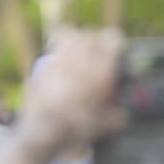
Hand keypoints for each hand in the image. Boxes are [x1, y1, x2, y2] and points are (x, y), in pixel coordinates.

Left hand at [17, 28, 123, 147]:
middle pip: (90, 33)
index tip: (116, 52)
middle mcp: (80, 58)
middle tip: (97, 53)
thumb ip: (116, 117)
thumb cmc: (77, 127)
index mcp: (101, 67)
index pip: (113, 37)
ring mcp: (59, 59)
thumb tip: (121, 116)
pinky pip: (52, 48)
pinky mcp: (43, 66)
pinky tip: (60, 63)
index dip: (116, 43)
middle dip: (95, 40)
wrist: (43, 130)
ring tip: (77, 51)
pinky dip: (58, 50)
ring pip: (69, 33)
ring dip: (75, 39)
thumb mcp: (103, 126)